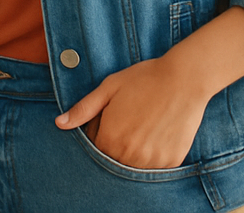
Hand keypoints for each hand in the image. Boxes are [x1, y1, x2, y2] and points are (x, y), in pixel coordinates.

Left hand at [54, 7, 243, 169]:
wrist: (183, 79)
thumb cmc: (143, 79)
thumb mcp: (109, 88)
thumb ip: (83, 109)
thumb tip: (60, 124)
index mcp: (111, 138)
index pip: (96, 148)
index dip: (101, 130)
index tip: (112, 115)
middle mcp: (130, 156)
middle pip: (114, 158)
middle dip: (117, 141)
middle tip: (130, 117)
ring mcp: (152, 161)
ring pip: (135, 164)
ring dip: (134, 149)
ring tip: (145, 122)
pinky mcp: (172, 161)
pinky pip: (155, 164)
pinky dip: (154, 151)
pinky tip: (158, 128)